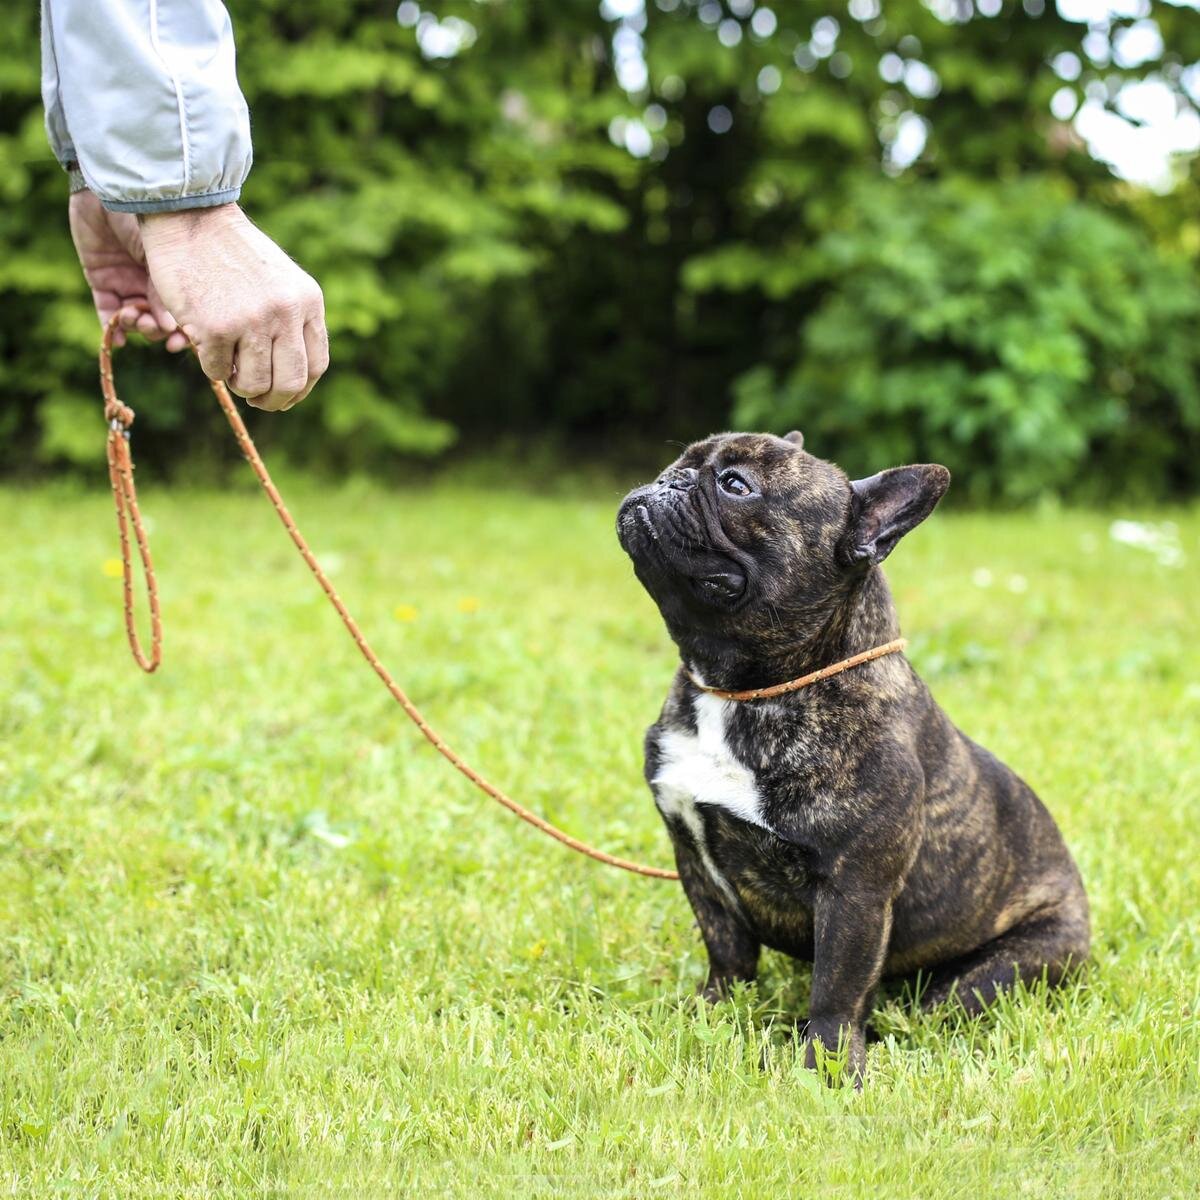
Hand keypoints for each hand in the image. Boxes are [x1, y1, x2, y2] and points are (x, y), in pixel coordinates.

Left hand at [68, 189, 187, 351]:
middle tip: (150, 327)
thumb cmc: (147, 217)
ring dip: (134, 326)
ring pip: (133, 319)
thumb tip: (173, 330)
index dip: (181, 333)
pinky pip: (107, 310)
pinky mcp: (101, 278)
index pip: (180, 313)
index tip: (179, 344)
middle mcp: (152, 282)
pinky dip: (111, 327)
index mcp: (174, 275)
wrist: (110, 189)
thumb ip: (164, 293)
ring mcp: (127, 281)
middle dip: (155, 330)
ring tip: (131, 316)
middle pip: (157, 320)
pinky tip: (117, 338)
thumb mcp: (162, 258)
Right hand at [138, 203, 328, 410]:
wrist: (192, 216)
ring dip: (241, 385)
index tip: (284, 396)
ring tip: (230, 368)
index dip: (300, 390)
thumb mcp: (281, 281)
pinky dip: (212, 367)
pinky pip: (217, 371)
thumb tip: (291, 379)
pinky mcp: (215, 327)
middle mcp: (285, 313)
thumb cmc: (233, 253)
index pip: (316, 366)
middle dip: (274, 401)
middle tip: (258, 400)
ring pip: (254, 383)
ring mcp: (251, 321)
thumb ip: (292, 321)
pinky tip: (207, 347)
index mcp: (307, 302)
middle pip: (290, 383)